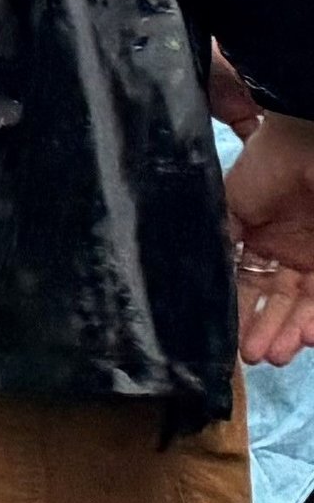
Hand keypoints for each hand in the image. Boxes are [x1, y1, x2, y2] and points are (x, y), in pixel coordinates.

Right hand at [238, 114, 313, 364]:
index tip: (227, 342)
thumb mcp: (231, 205)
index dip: (237, 312)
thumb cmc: (269, 168)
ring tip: (276, 355)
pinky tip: (305, 336)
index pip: (246, 285)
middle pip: (277, 301)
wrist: (310, 145)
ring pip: (304, 305)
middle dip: (266, 330)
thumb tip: (199, 279)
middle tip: (255, 357)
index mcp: (258, 240)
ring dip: (290, 332)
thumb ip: (219, 239)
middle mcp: (289, 254)